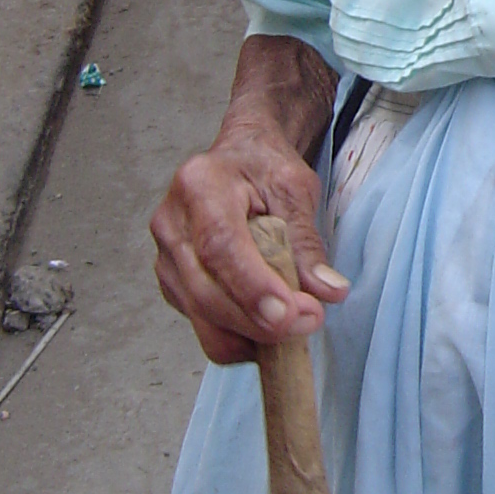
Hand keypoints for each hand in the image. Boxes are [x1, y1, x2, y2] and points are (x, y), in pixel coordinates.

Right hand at [150, 106, 349, 364]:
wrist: (239, 157)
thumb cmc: (265, 168)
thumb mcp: (296, 190)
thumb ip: (307, 242)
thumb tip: (329, 292)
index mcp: (200, 186)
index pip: (220, 246)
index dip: (253, 287)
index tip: (290, 316)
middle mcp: (171, 223)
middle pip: (206, 291)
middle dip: (259, 321)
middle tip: (310, 322)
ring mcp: (165, 256)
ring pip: (202, 317)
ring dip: (250, 336)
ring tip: (295, 328)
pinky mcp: (172, 283)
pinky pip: (202, 325)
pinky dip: (238, 336)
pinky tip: (268, 323)